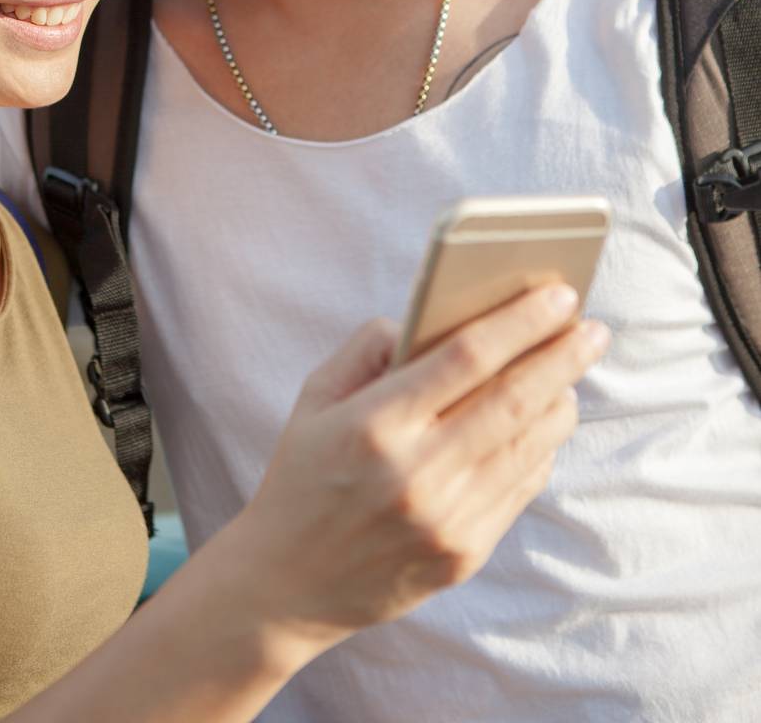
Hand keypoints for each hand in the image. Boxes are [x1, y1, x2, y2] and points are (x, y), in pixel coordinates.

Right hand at [230, 284, 607, 658]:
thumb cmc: (302, 473)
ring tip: (572, 370)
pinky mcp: (464, 555)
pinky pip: (521, 488)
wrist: (285, 584)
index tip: (559, 296)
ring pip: (528, 446)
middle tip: (593, 328)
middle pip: (513, 399)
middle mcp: (416, 473)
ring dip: (560, 400)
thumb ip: (371, 346)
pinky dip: (541, 448)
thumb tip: (436, 316)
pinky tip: (544, 421)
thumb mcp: (316, 396)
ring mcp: (446, 520)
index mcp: (374, 423)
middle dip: (563, 356)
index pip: (466, 357)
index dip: (520, 322)